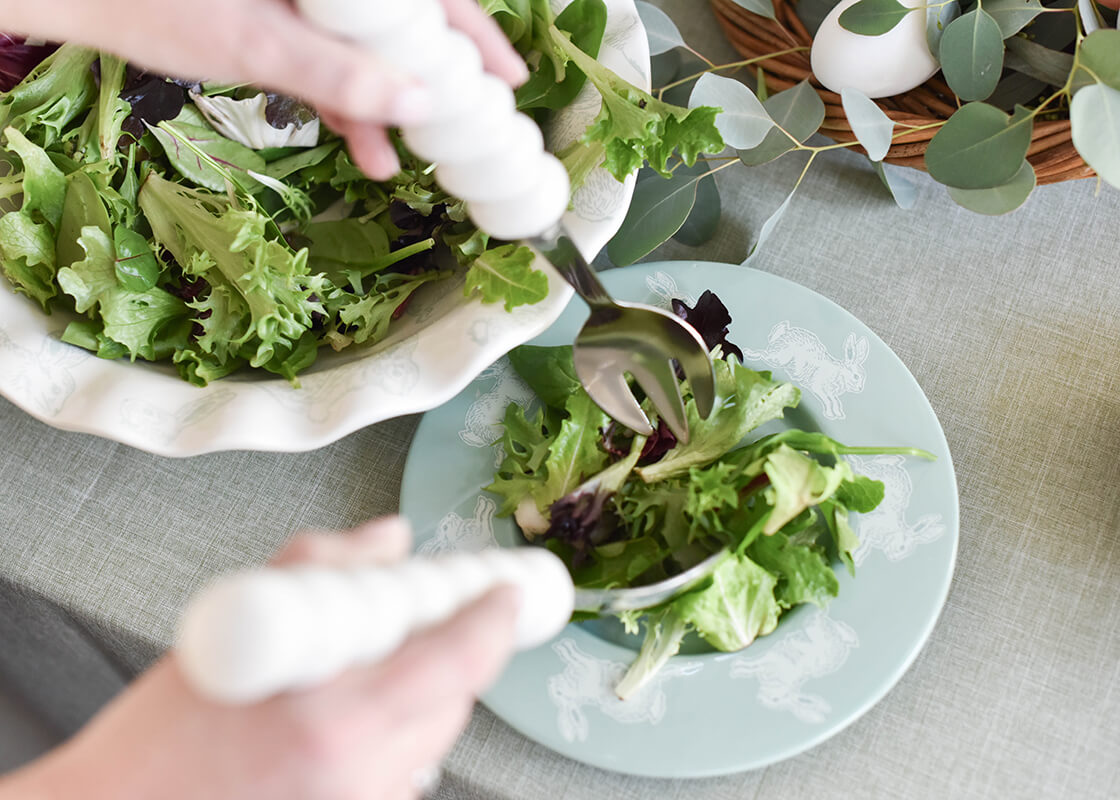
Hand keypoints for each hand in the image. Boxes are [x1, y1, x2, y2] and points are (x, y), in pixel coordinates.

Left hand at [0, 0, 527, 178]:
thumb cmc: (161, 2)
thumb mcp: (255, 42)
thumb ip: (337, 75)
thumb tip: (420, 105)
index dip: (474, 32)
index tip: (508, 78)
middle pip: (406, 24)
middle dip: (436, 78)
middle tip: (471, 125)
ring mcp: (306, 2)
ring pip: (370, 50)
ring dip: (390, 106)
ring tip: (414, 160)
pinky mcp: (281, 20)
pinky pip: (332, 62)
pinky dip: (350, 106)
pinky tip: (368, 151)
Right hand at [0, 517, 519, 799]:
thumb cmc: (161, 735)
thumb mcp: (237, 625)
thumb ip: (325, 567)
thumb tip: (391, 539)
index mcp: (333, 716)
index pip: (457, 659)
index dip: (492, 618)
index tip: (506, 592)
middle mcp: (359, 771)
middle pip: (455, 698)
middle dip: (452, 650)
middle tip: (424, 616)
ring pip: (433, 737)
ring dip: (423, 695)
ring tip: (362, 671)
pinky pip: (401, 770)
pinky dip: (394, 734)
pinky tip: (343, 718)